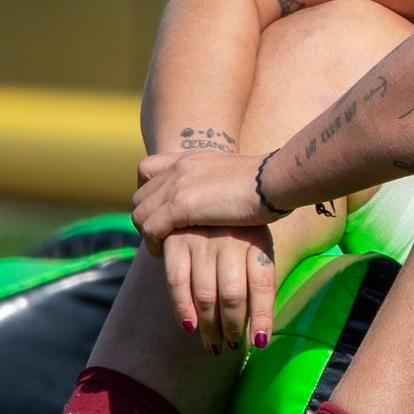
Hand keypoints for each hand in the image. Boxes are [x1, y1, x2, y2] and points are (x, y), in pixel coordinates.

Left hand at [132, 149, 281, 246]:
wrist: (273, 180)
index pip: (147, 170)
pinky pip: (151, 228)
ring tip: (162, 251)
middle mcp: (178, 168)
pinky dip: (153, 244)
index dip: (147, 193)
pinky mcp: (181, 205)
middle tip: (161, 239)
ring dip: (148, 236)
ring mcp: (177, 185)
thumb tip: (221, 196)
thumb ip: (217, 183)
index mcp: (190, 158)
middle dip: (146, 220)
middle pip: (140, 197)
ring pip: (140, 215)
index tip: (159, 213)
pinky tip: (166, 255)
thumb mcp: (234, 175)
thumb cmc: (267, 183)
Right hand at [162, 224, 277, 352]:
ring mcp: (201, 239)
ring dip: (210, 326)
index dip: (263, 315)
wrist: (217, 189)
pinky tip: (190, 327)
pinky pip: (177, 282)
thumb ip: (258, 273)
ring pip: (206, 294)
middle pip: (233, 295)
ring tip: (215, 345)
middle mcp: (230, 239)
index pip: (264, 283)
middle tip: (232, 345)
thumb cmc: (241, 226)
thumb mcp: (259, 240)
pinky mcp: (176, 241)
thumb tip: (260, 324)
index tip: (260, 342)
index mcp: (258, 239)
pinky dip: (182, 308)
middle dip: (232, 327)